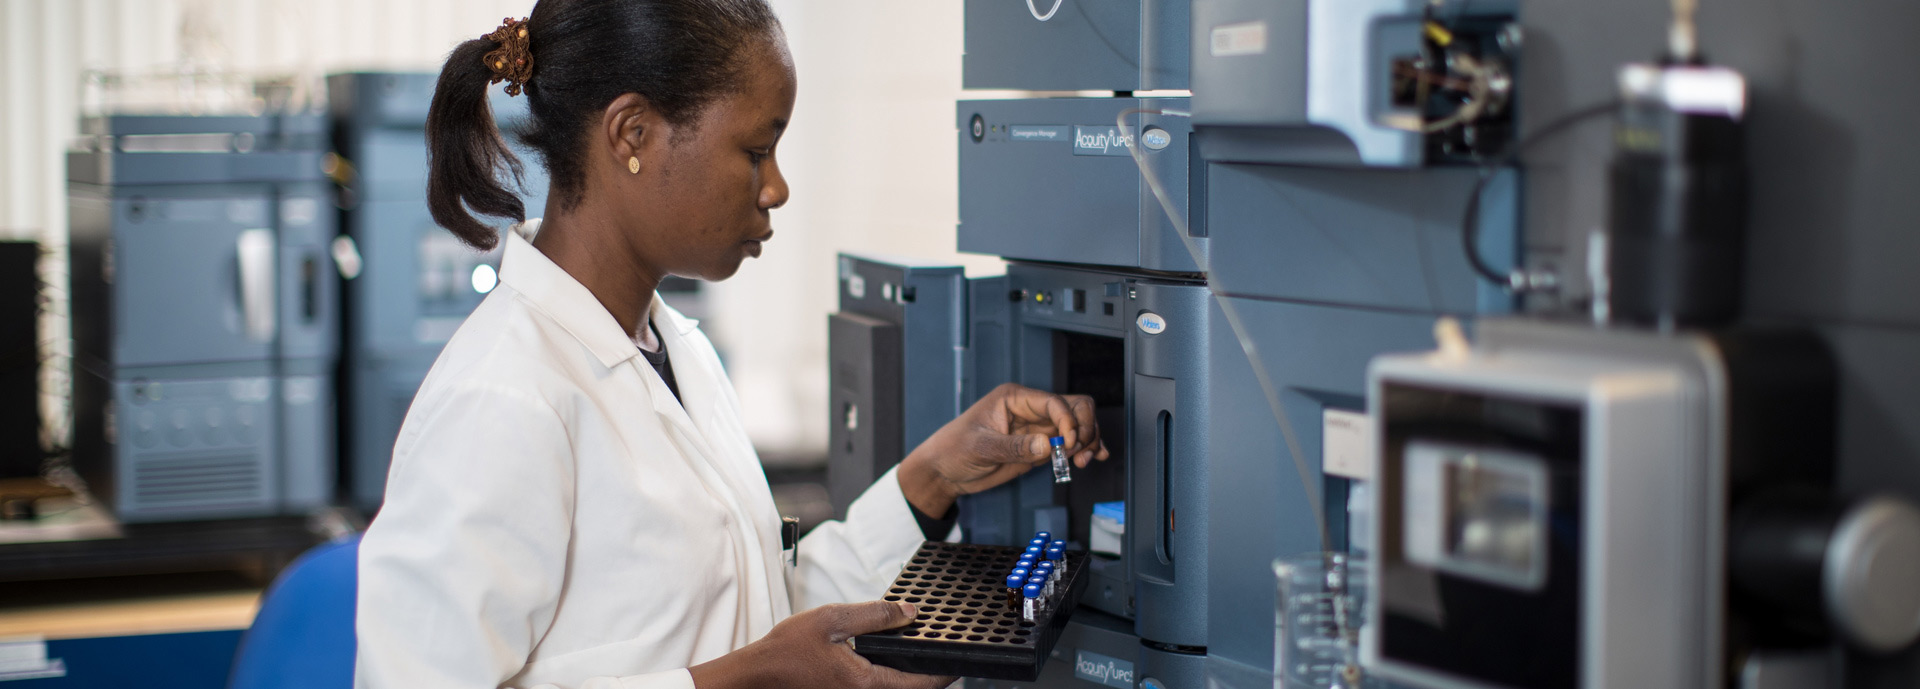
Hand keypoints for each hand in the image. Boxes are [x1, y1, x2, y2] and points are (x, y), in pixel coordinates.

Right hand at [689, 601, 953, 688]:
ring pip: (897, 688)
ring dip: (911, 674)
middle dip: (932, 671)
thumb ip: (875, 615)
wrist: (757, 675)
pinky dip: (891, 674)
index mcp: (867, 682)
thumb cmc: (788, 650)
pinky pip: (880, 687)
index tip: (963, 653)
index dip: (948, 669)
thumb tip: (911, 613)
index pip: (924, 683)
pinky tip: (889, 654)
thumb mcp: (832, 620)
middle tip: (944, 647)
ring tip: (919, 647)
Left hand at [898, 383, 1110, 515]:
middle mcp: (1030, 409)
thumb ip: (1014, 447)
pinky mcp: (1039, 446)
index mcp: (1014, 398)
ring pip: (1076, 425)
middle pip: (1073, 407)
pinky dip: (1084, 449)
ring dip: (1086, 440)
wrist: (944, 471)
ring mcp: (1036, 428)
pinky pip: (1068, 443)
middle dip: (1083, 428)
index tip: (1068, 442)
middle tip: (1077, 452)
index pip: (1053, 401)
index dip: (1068, 420)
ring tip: (1081, 461)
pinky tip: (1095, 458)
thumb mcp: (981, 447)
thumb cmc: (954, 449)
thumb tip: (1048, 446)